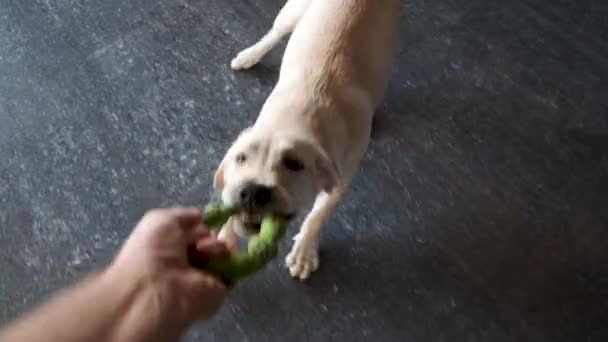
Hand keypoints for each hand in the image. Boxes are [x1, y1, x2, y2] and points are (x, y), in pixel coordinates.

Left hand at [107, 207, 227, 331]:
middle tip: (200, 241)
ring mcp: (202, 275)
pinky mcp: (218, 289)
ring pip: (222, 251)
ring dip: (216, 247)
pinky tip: (214, 261)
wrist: (159, 288)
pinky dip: (228, 261)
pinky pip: (232, 269)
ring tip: (203, 252)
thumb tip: (202, 217)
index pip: (192, 230)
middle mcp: (185, 260)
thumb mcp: (161, 219)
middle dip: (209, 235)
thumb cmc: (154, 250)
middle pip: (210, 239)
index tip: (202, 220)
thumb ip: (184, 215)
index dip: (198, 224)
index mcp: (168, 244)